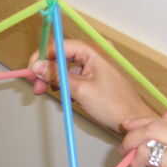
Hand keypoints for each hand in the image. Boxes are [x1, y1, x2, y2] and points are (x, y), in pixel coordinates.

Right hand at [28, 39, 155, 131]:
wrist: (134, 121)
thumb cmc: (113, 105)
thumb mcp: (80, 90)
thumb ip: (57, 76)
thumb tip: (37, 66)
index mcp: (92, 53)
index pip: (61, 46)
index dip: (44, 55)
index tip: (32, 68)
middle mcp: (92, 58)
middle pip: (62, 57)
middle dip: (46, 71)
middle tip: (36, 86)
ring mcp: (93, 70)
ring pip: (65, 70)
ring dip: (54, 81)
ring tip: (46, 92)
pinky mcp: (93, 82)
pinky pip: (73, 80)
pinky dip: (64, 87)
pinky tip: (63, 97)